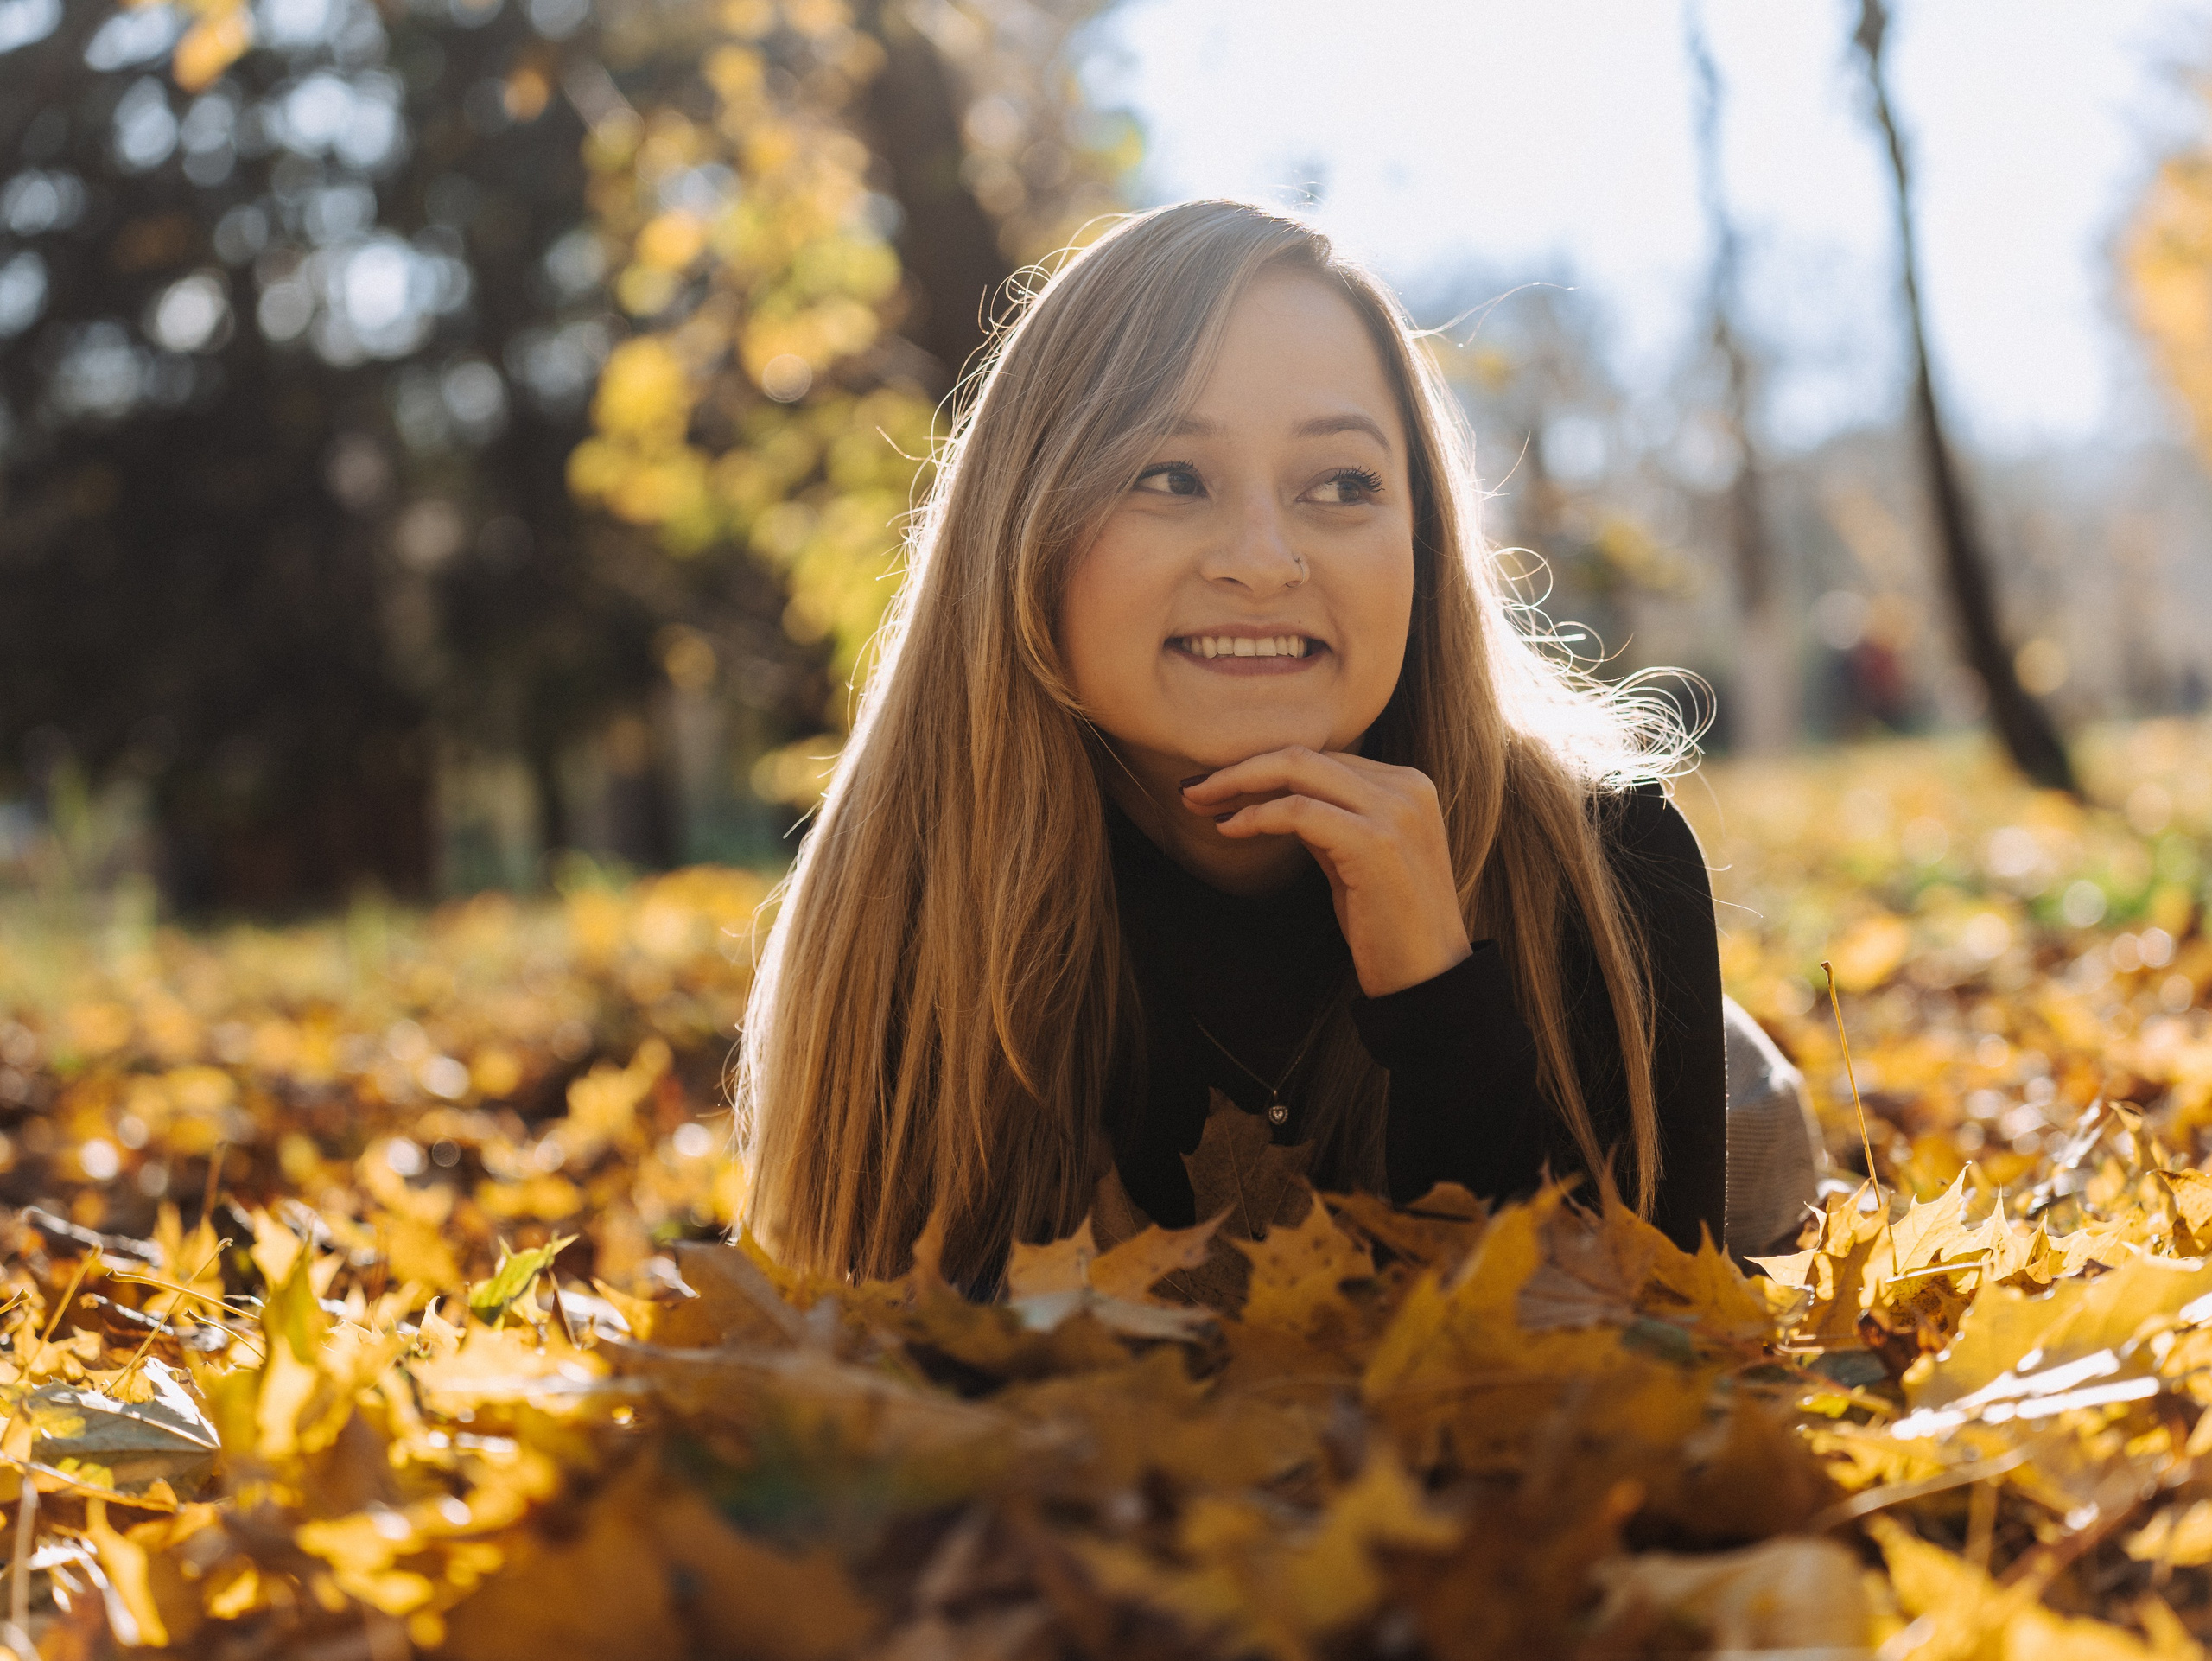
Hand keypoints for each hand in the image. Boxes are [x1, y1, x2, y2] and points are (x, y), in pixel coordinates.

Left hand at [1182, 748, 1472, 996]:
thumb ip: (1325, 819)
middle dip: (1240, 768)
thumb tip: (1269, 797)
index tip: (1217, 785)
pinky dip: (1257, 816)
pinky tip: (1229, 830)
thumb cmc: (1389, 925)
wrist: (1429, 979)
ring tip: (1199, 804)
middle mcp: (1406, 786)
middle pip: (1304, 754)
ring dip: (1237, 783)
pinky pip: (1299, 813)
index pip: (1321, 756)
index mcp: (1407, 784)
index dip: (1262, 766)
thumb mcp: (1354, 857)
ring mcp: (1394, 811)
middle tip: (1193, 789)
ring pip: (1297, 770)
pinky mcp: (1375, 843)